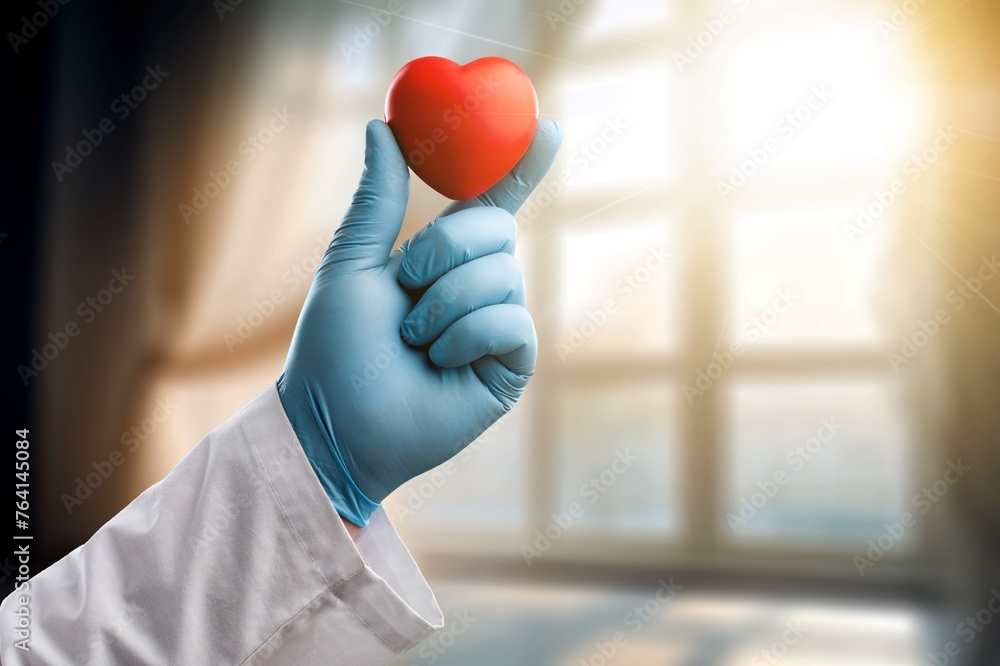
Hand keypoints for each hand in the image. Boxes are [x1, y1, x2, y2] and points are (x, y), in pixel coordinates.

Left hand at [277, 119, 560, 525]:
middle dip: (446, 250)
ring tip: (415, 341)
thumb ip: (378, 200)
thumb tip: (381, 127)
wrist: (335, 421)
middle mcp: (478, 287)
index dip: (520, 167)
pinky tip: (441, 364)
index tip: (545, 128)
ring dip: (445, 305)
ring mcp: (497, 326)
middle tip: (407, 285)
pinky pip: (512, 323)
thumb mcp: (352, 263)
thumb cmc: (335, 348)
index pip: (492, 204)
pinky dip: (467, 337)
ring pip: (503, 277)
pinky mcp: (511, 365)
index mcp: (443, 260)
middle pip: (499, 229)